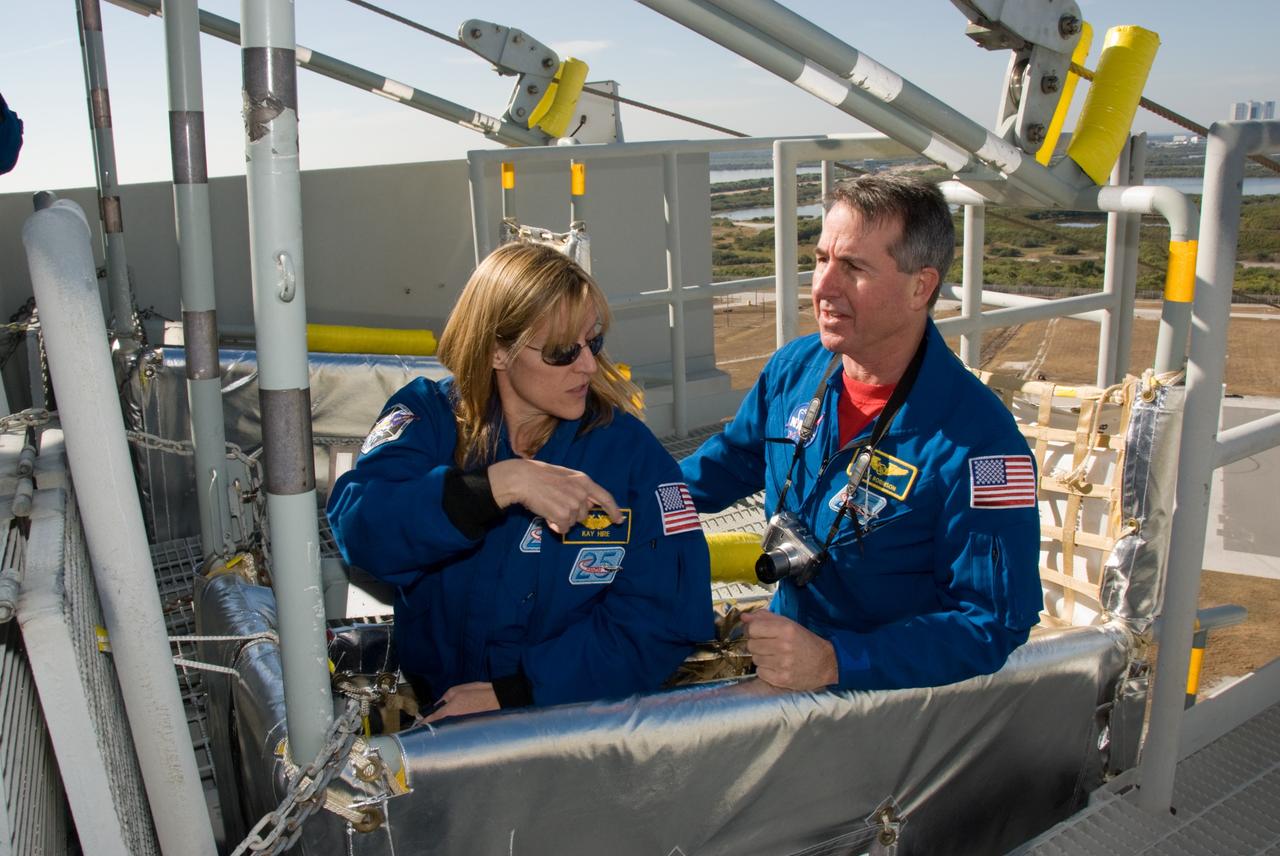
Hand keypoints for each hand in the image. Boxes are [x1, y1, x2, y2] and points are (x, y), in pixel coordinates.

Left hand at [422, 681, 499, 722]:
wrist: (496, 699)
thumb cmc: (477, 692)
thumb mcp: (457, 690)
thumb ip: (444, 697)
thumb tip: (438, 705)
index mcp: (449, 711)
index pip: (431, 719)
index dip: (423, 723)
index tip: (417, 726)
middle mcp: (454, 720)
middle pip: (439, 726)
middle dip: (432, 726)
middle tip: (427, 726)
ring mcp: (461, 725)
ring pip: (447, 728)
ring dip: (442, 727)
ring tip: (438, 726)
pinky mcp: (468, 727)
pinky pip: (456, 728)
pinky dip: (452, 727)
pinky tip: (452, 725)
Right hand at [488, 459, 622, 534]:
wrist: (523, 479)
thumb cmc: (540, 476)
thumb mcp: (565, 476)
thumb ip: (578, 489)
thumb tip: (586, 505)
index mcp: (584, 481)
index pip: (605, 497)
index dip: (613, 510)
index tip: (619, 520)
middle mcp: (582, 493)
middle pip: (584, 514)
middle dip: (573, 514)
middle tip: (557, 504)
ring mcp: (573, 505)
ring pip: (573, 522)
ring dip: (563, 519)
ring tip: (549, 506)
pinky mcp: (563, 515)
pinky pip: (564, 528)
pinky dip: (556, 525)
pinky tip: (547, 515)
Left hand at [741, 610, 837, 689]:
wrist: (826, 664)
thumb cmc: (806, 642)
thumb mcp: (789, 624)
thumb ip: (765, 618)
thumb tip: (744, 617)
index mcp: (785, 629)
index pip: (753, 628)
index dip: (752, 630)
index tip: (757, 632)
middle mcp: (783, 646)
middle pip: (751, 644)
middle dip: (757, 644)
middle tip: (769, 645)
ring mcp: (782, 664)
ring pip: (755, 659)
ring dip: (762, 657)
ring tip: (776, 656)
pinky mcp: (781, 679)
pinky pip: (760, 672)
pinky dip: (766, 670)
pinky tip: (777, 667)